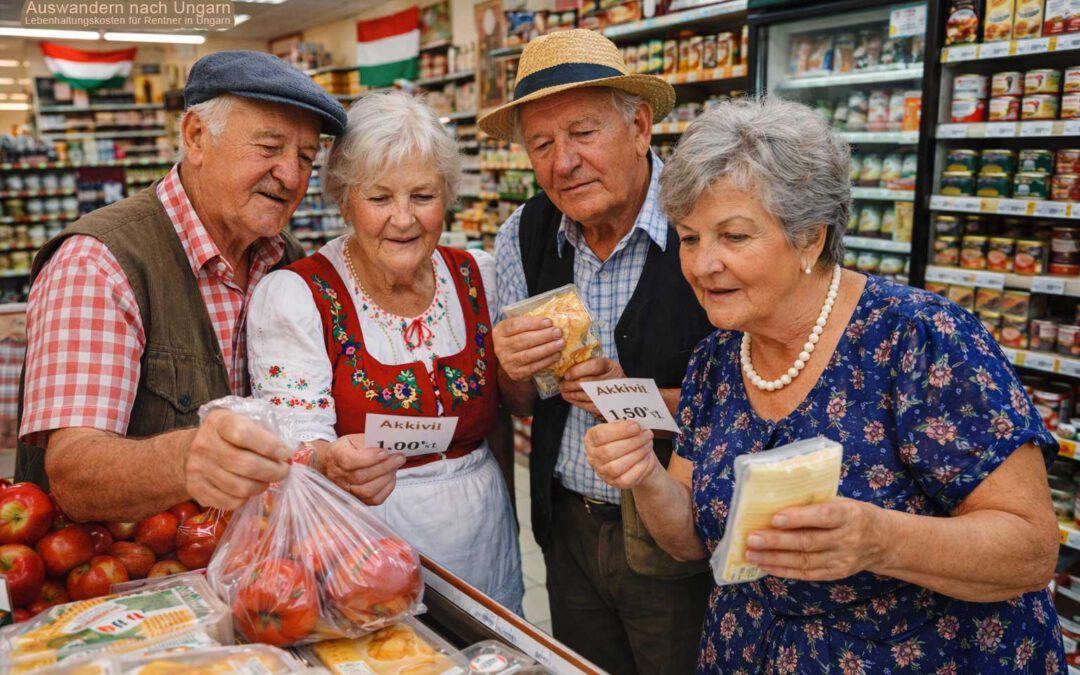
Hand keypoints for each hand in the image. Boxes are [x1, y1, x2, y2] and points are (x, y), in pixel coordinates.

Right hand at [184, 410, 292, 510]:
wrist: (188, 452)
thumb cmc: (226, 436)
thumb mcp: (240, 421)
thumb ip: (261, 431)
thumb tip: (286, 453)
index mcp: (218, 423)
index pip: (243, 434)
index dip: (269, 446)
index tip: (285, 452)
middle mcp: (204, 445)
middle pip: (246, 465)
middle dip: (273, 471)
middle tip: (284, 470)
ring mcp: (197, 469)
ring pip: (240, 488)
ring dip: (262, 486)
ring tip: (267, 479)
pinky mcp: (196, 489)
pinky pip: (230, 503)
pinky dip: (246, 499)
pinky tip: (250, 488)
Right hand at [323, 433, 406, 504]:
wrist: (332, 462)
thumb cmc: (348, 449)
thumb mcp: (354, 439)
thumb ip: (369, 441)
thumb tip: (389, 446)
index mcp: (336, 455)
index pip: (349, 461)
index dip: (368, 458)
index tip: (384, 452)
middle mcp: (338, 476)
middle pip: (361, 477)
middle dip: (384, 467)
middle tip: (399, 458)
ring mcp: (346, 490)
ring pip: (368, 491)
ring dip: (386, 478)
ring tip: (395, 466)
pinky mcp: (357, 500)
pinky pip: (374, 500)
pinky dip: (387, 488)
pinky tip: (390, 476)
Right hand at [493, 315, 564, 381]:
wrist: (510, 361)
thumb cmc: (517, 338)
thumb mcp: (516, 328)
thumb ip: (528, 322)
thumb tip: (550, 316)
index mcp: (499, 332)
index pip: (515, 325)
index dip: (533, 323)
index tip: (549, 321)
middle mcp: (500, 347)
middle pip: (523, 340)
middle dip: (543, 336)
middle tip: (558, 332)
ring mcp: (507, 362)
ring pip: (529, 355)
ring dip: (547, 349)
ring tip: (561, 343)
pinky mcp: (516, 373)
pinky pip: (533, 367)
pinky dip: (546, 361)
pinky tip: (557, 355)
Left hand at [561, 358, 624, 418]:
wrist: (621, 392)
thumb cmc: (606, 374)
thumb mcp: (602, 364)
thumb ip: (588, 362)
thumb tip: (567, 363)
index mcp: (610, 366)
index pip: (595, 366)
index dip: (578, 370)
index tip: (567, 374)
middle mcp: (612, 381)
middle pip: (587, 383)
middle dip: (570, 384)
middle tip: (562, 383)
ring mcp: (609, 396)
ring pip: (585, 395)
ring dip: (570, 393)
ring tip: (563, 390)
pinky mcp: (604, 407)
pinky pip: (586, 405)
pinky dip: (575, 401)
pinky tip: (569, 397)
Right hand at [584, 420, 660, 489]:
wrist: (636, 457)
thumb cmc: (627, 438)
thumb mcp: (624, 427)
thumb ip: (625, 424)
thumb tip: (635, 425)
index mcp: (591, 439)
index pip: (600, 435)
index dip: (620, 430)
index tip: (636, 427)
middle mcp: (593, 456)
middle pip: (608, 452)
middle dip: (632, 442)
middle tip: (647, 435)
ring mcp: (602, 472)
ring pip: (616, 467)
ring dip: (637, 454)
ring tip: (648, 444)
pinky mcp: (614, 483)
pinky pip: (626, 479)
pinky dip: (639, 467)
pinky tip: (646, 457)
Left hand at [743, 498, 889, 581]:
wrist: (884, 541)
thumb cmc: (854, 514)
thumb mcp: (843, 502)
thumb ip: (816, 503)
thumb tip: (775, 501)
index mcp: (850, 514)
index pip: (823, 516)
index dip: (799, 518)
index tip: (775, 518)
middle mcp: (848, 539)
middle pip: (809, 542)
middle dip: (777, 542)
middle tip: (752, 539)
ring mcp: (842, 560)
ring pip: (804, 561)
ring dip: (774, 558)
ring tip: (751, 553)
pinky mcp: (836, 574)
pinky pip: (806, 574)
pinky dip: (783, 570)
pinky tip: (765, 565)